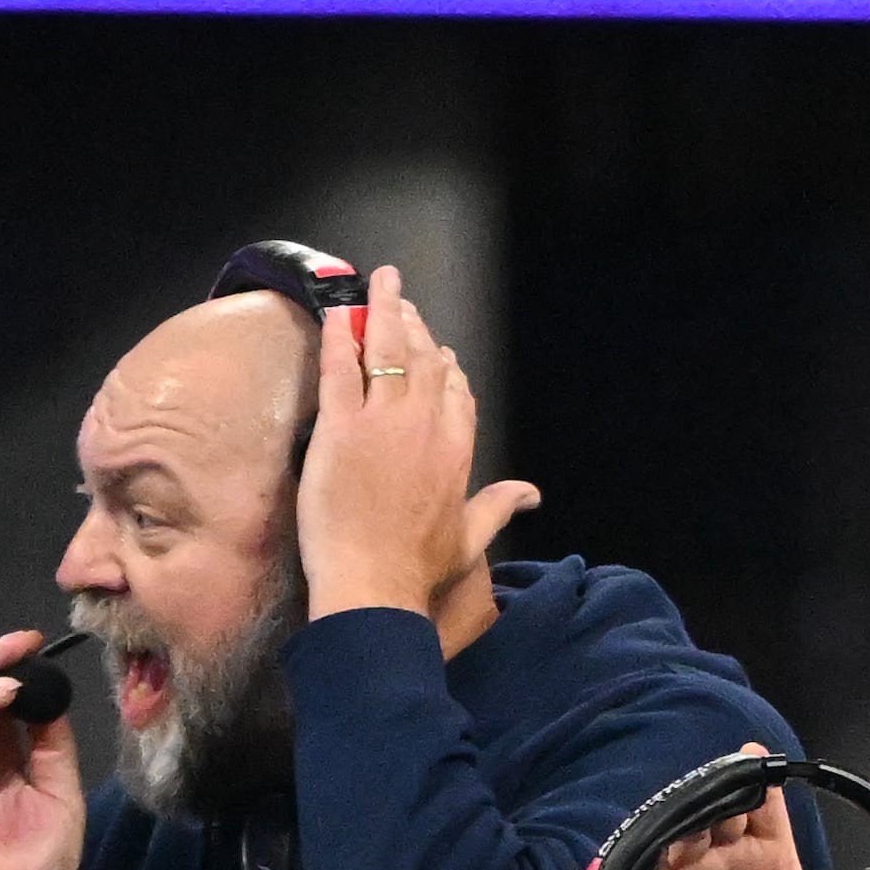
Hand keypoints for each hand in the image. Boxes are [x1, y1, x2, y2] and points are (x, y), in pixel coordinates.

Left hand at [296, 265, 539, 623]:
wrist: (374, 584)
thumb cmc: (418, 569)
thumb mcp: (470, 536)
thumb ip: (500, 505)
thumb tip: (531, 494)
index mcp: (458, 450)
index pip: (457, 391)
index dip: (446, 365)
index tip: (437, 349)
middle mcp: (426, 426)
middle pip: (425, 360)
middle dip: (416, 327)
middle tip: (402, 303)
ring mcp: (383, 422)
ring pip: (388, 351)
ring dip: (384, 312)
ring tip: (380, 285)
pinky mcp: (341, 426)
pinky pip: (341, 367)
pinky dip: (340, 335)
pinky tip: (337, 311)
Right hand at [633, 746, 860, 869]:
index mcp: (768, 852)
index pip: (766, 804)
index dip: (761, 778)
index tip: (756, 753)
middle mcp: (729, 852)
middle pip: (722, 805)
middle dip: (721, 788)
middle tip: (722, 779)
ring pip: (684, 829)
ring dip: (685, 818)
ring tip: (691, 815)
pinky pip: (649, 868)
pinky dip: (648, 856)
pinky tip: (653, 851)